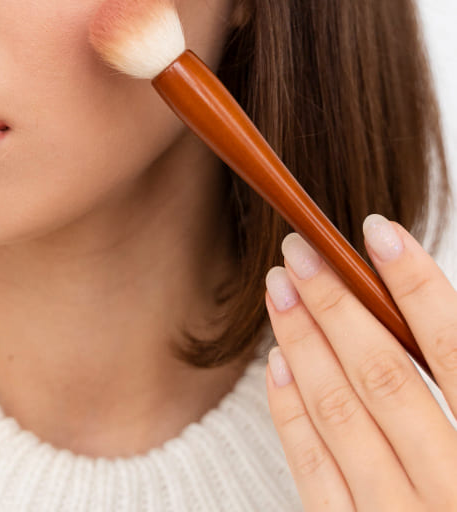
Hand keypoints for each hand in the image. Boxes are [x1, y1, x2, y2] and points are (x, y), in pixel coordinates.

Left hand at [264, 215, 456, 509]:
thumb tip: (424, 308)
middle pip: (385, 377)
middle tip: (300, 250)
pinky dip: (293, 415)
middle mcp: (453, 491)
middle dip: (337, 304)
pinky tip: (279, 365)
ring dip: (305, 344)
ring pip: (342, 417)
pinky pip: (316, 475)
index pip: (456, 354)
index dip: (417, 286)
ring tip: (280, 289)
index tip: (377, 231)